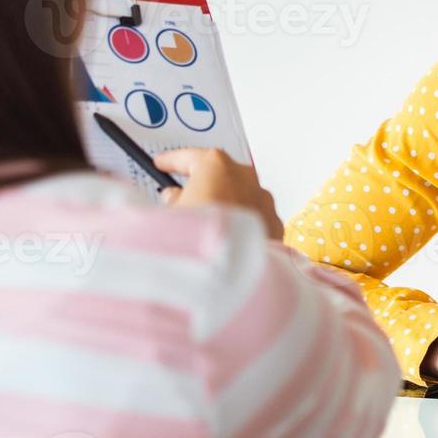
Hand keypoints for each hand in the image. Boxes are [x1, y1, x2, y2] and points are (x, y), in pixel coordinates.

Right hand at [152, 148, 281, 240]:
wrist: (228, 279)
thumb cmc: (196, 244)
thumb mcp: (169, 217)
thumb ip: (172, 201)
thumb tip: (176, 197)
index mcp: (216, 167)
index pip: (189, 157)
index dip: (172, 161)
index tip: (162, 163)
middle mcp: (245, 178)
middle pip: (219, 175)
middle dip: (202, 185)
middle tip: (182, 197)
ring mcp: (264, 201)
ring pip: (240, 196)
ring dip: (224, 205)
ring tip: (206, 226)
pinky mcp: (275, 226)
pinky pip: (254, 218)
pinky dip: (241, 224)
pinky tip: (227, 240)